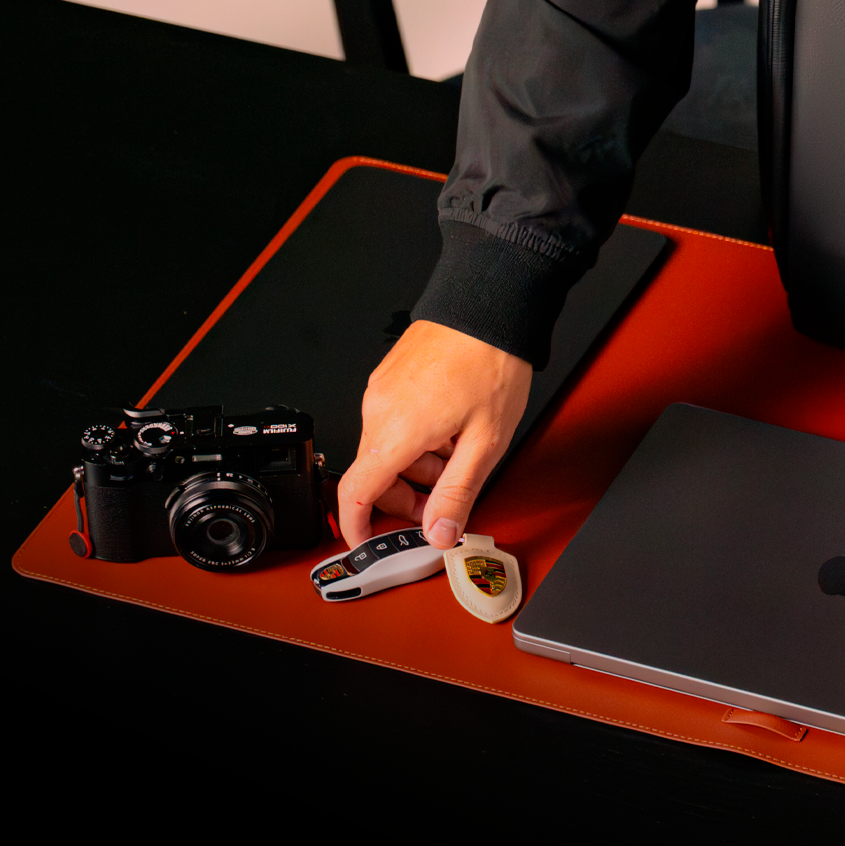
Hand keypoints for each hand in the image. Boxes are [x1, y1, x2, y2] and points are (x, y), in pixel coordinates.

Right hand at [337, 319, 531, 549]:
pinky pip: (393, 421)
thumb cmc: (490, 360)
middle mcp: (378, 409)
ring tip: (459, 456)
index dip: (356, 527)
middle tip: (441, 504)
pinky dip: (416, 438)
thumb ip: (458, 493)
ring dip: (416, 466)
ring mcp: (381, 389)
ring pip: (386, 447)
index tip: (367, 544)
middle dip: (404, 498)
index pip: (354, 494)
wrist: (489, 302)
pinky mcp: (390, 375)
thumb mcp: (485, 442)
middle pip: (374, 474)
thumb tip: (439, 532)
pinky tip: (451, 428)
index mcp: (395, 431)